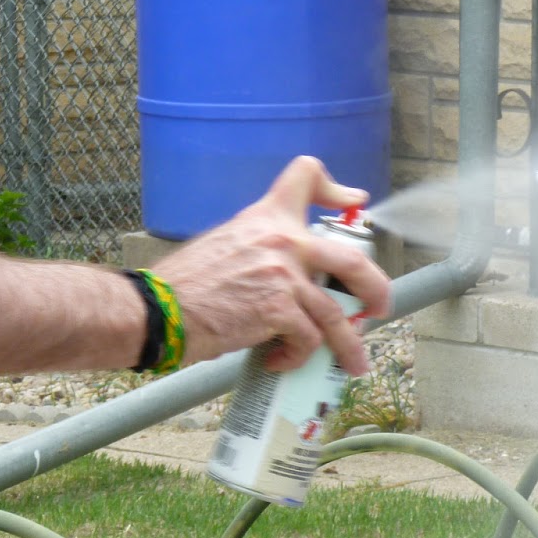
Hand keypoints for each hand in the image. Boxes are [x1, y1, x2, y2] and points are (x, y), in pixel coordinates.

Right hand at [162, 157, 391, 374]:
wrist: (158, 310)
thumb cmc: (185, 286)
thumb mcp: (226, 246)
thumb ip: (262, 250)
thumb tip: (289, 278)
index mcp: (265, 218)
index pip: (306, 174)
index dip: (336, 189)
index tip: (353, 204)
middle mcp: (281, 239)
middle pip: (351, 258)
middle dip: (375, 287)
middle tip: (378, 306)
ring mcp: (283, 275)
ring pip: (337, 313)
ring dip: (349, 344)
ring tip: (352, 362)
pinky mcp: (279, 309)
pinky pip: (309, 339)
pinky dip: (299, 357)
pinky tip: (280, 362)